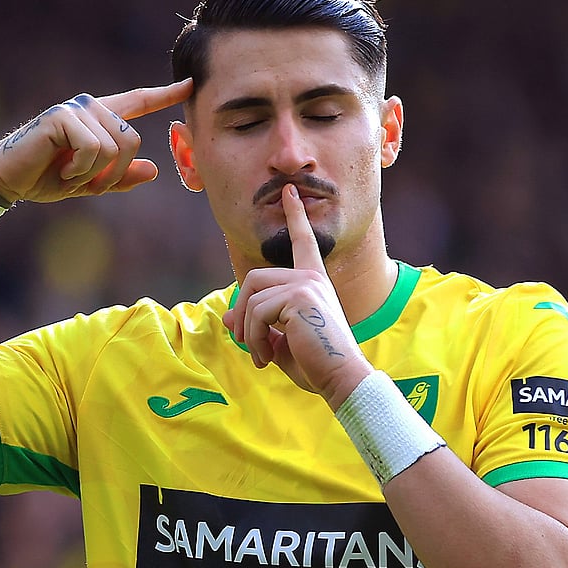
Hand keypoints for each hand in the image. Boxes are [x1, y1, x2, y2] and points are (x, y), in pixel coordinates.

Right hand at [0, 79, 192, 204]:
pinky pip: (94, 148)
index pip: (138, 101)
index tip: (190, 85)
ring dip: (95, 174)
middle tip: (89, 184)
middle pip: (132, 139)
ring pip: (115, 146)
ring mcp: (76, 109)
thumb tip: (153, 170)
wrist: (8, 180)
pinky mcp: (62, 117)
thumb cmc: (47, 178)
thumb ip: (121, 177)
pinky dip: (82, 170)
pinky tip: (63, 170)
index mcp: (100, 118)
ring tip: (71, 175)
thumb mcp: (92, 183)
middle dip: (115, 172)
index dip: (165, 95)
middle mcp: (91, 107)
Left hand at [223, 184, 373, 407]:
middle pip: (253, 278)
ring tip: (259, 354)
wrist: (340, 377)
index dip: (295, 214)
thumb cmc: (315, 363)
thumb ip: (256, 324)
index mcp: (313, 281)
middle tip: (245, 342)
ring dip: (247, 330)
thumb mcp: (278, 340)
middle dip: (241, 311)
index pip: (303, 241)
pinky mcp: (299, 296)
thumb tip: (227, 315)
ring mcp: (305, 284)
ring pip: (252, 296)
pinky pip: (257, 312)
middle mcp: (311, 276)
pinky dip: (254, 339)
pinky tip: (266, 357)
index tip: (289, 190)